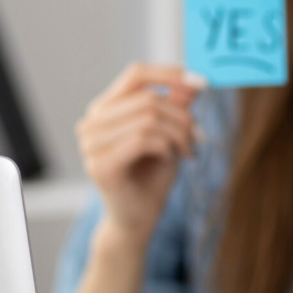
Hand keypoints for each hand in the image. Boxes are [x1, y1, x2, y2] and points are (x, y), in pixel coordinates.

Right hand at [75, 63, 206, 244]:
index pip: (136, 75)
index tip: (201, 81)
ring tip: (189, 149)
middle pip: (148, 98)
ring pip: (148, 119)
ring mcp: (90, 145)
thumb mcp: (170, 133)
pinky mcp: (100, 165)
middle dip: (182, 115)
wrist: (139, 219)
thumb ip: (176, 106)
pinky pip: (143, 140)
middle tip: (199, 135)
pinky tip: (171, 160)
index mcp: (105, 109)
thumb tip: (192, 80)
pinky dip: (167, 147)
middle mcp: (91, 123)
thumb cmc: (152, 175)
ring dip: (179, 133)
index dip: (170, 74)